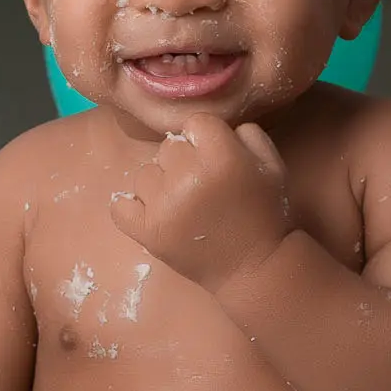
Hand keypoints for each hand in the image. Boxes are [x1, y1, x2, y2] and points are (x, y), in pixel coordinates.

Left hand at [109, 116, 290, 291]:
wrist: (253, 267)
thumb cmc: (264, 213)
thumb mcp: (272, 165)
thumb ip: (246, 133)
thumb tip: (208, 127)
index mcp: (221, 157)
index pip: (196, 123)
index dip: (206, 139)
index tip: (216, 159)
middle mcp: (188, 177)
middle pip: (169, 147)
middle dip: (184, 161)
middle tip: (201, 186)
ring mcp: (162, 206)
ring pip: (145, 173)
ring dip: (161, 184)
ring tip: (183, 205)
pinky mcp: (145, 231)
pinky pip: (119, 204)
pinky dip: (133, 207)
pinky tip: (154, 212)